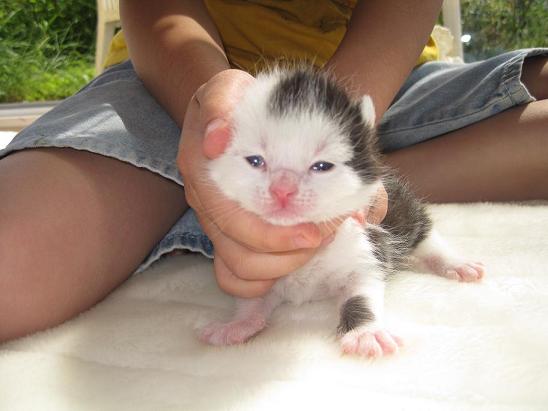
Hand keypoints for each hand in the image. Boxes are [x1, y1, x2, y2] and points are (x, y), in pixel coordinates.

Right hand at [177, 69, 337, 297]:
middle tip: (323, 237)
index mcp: (204, 172)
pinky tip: (285, 263)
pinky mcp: (222, 235)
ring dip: (280, 267)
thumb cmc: (237, 102)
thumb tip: (216, 142)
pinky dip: (260, 281)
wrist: (224, 112)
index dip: (273, 235)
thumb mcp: (229, 87)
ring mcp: (211, 222)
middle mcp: (205, 203)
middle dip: (288, 256)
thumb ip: (222, 102)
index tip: (314, 231)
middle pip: (240, 254)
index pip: (232, 220)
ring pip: (238, 270)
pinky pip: (231, 276)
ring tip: (312, 246)